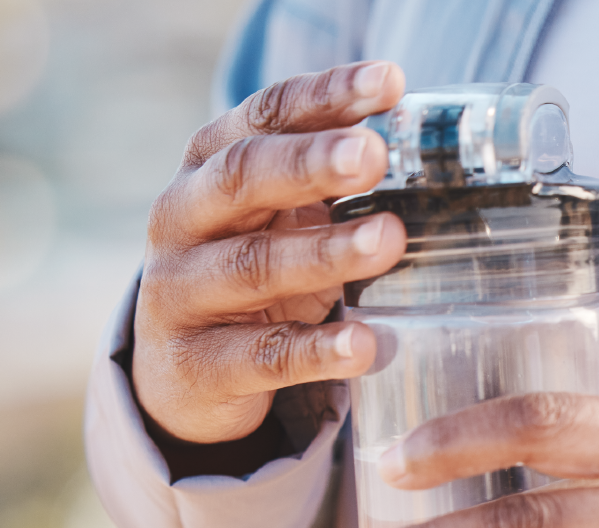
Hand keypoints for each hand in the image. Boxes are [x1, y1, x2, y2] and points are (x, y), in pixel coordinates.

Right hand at [132, 61, 407, 444]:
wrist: (178, 374)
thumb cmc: (249, 273)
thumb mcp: (279, 218)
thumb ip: (327, 180)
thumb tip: (420, 144)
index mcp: (208, 167)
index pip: (264, 117)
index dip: (325, 97)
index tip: (389, 82)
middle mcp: (182, 219)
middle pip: (244, 178)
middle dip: (311, 163)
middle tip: (373, 154)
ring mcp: (182, 292)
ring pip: (253, 265)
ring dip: (325, 253)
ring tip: (389, 240)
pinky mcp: (198, 366)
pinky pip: (263, 356)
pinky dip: (316, 350)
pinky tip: (364, 346)